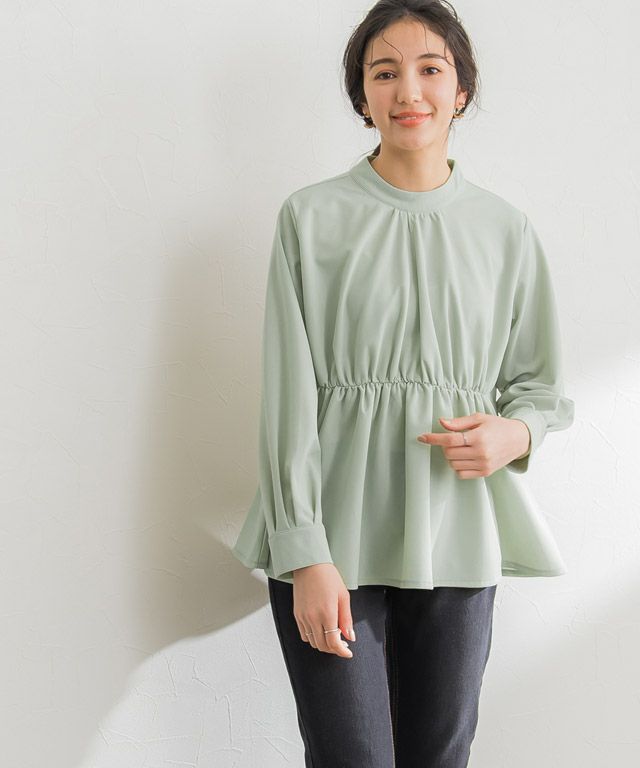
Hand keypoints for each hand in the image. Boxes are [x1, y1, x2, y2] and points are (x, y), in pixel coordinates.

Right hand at [291, 563, 355, 657]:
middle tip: (343, 644)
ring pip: (312, 642)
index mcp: (327, 613)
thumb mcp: (343, 596)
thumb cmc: (328, 577)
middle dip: (334, 649)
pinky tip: (321, 630)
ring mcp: (303, 617)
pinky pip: (304, 635)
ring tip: (332, 636)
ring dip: (323, 644)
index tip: (348, 653)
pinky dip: (313, 638)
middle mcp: (313, 618)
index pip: (333, 643)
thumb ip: (346, 619)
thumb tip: (350, 637)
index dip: (342, 651)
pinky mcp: (297, 614)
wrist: (309, 565)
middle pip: (322, 646)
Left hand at [416, 412, 530, 478]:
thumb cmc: (497, 426)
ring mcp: (483, 464)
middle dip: (445, 446)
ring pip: (453, 465)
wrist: (518, 439)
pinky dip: (458, 467)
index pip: (450, 440)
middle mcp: (481, 453)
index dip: (433, 439)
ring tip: (461, 448)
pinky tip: (464, 458)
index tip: (422, 437)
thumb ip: (459, 422)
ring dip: (451, 457)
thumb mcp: (479, 418)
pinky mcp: (485, 473)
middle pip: (449, 453)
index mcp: (479, 437)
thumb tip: (441, 422)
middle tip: (452, 440)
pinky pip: (461, 474)